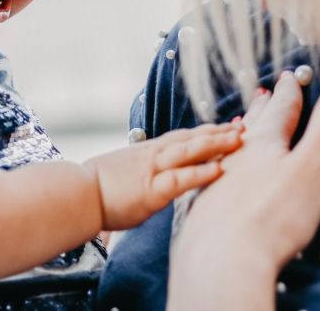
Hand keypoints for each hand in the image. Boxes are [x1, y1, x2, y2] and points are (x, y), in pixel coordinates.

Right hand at [83, 122, 242, 231]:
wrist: (75, 194)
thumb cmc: (92, 188)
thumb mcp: (121, 173)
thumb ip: (140, 173)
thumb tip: (148, 178)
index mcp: (146, 153)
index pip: (181, 138)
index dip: (205, 131)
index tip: (226, 126)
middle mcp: (152, 156)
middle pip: (191, 139)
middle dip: (218, 132)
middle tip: (244, 125)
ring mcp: (153, 171)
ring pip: (189, 151)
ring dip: (216, 144)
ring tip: (240, 139)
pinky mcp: (152, 190)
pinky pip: (181, 178)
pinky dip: (201, 172)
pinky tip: (220, 168)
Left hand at [168, 71, 319, 309]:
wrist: (221, 258)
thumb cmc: (274, 215)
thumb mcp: (314, 165)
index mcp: (265, 142)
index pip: (280, 111)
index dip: (288, 93)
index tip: (289, 77)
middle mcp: (235, 154)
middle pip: (252, 125)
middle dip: (262, 108)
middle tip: (261, 90)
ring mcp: (215, 179)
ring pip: (228, 147)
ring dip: (238, 133)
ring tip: (238, 123)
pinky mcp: (204, 205)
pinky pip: (211, 174)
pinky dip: (220, 163)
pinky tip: (217, 172)